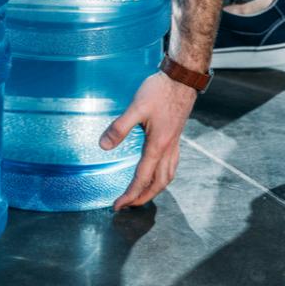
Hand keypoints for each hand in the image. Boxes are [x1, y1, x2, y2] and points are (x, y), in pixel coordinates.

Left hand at [99, 71, 197, 210]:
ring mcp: (174, 144)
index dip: (129, 195)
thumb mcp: (135, 108)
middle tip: (127, 205)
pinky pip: (171, 165)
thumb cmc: (159, 91)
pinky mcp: (175, 137)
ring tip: (141, 195)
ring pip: (167, 177)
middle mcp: (168, 149)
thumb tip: (103, 147)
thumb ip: (119, 128)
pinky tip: (157, 173)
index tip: (117, 206)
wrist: (182, 79)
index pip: (141, 178)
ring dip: (154, 190)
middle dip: (142, 198)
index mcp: (157, 146)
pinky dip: (163, 177)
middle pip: (158, 184)